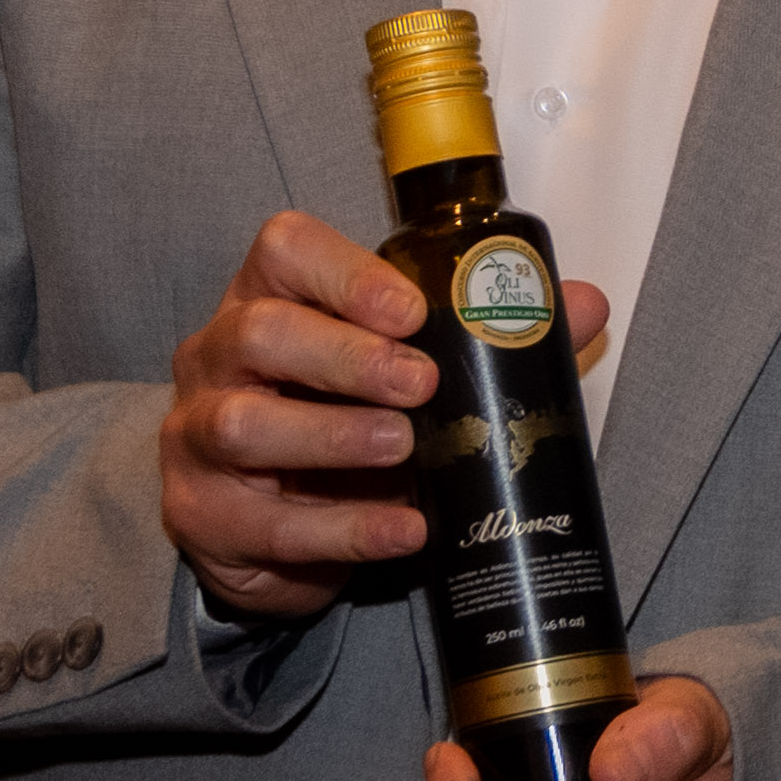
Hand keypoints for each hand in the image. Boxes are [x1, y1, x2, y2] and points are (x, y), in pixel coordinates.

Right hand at [160, 211, 603, 620]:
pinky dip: (341, 529)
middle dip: (346, 356)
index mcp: (271, 298)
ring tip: (405, 448)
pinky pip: (265, 524)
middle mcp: (219, 356)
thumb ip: (493, 334)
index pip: (285, 251)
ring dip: (333, 437)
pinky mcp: (203, 517)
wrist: (272, 525)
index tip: (414, 310)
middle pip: (260, 333)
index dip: (347, 273)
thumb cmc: (345, 418)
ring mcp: (197, 436)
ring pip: (245, 425)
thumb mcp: (411, 369)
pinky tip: (401, 529)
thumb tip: (583, 305)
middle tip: (420, 384)